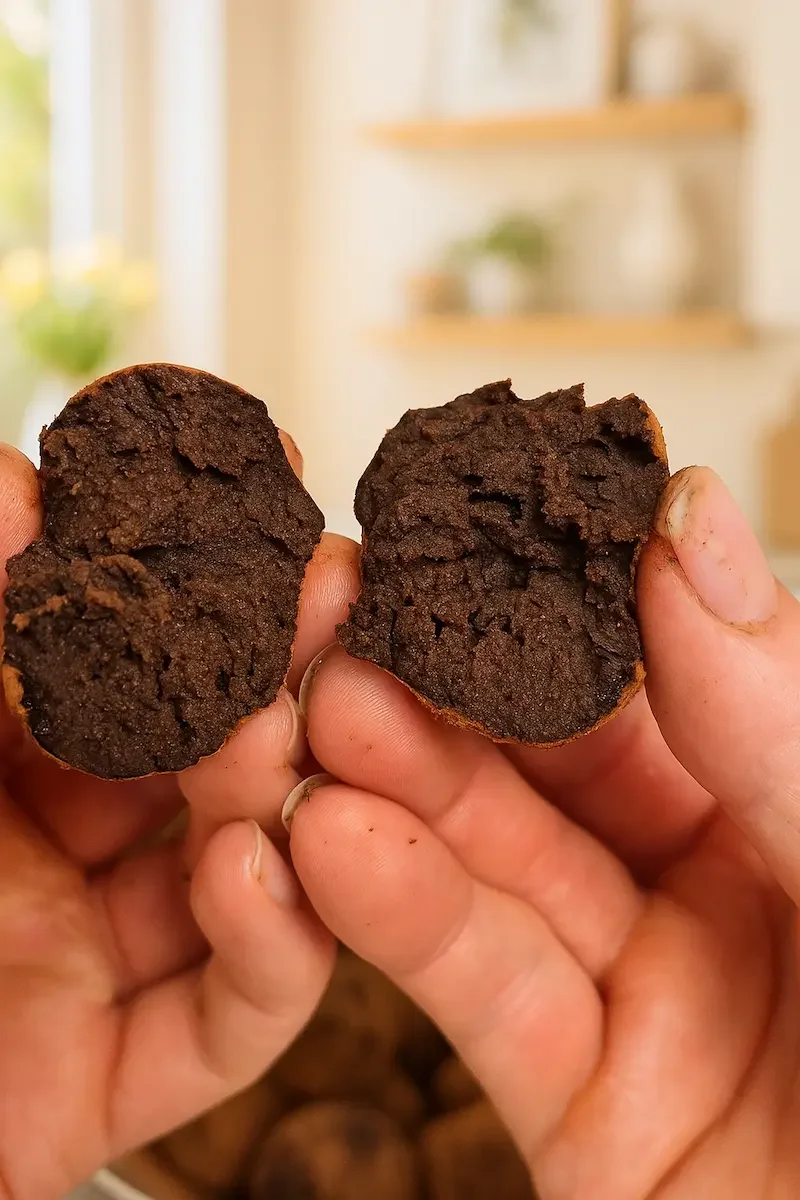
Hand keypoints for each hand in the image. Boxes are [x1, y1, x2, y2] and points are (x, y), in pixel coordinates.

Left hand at [0, 441, 358, 1199]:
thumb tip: (18, 484)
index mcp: (4, 751)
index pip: (136, 653)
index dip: (206, 577)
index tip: (274, 487)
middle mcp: (62, 847)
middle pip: (212, 756)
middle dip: (279, 676)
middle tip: (329, 593)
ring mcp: (95, 961)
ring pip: (246, 875)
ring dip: (281, 801)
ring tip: (282, 731)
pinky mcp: (117, 1075)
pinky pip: (227, 1021)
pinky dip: (268, 946)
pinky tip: (255, 868)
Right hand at [289, 466, 799, 1199]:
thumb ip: (778, 710)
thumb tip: (685, 522)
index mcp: (793, 798)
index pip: (657, 677)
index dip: (558, 605)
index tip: (468, 533)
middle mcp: (713, 886)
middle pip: (550, 768)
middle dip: (444, 693)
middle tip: (351, 625)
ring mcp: (640, 992)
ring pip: (496, 871)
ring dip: (396, 792)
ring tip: (319, 722)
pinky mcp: (576, 1106)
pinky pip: (483, 997)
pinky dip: (400, 920)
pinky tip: (333, 845)